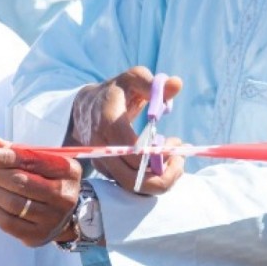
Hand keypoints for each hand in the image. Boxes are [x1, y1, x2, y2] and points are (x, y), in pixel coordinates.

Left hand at [0, 139, 81, 246]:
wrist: (63, 217)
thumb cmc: (48, 182)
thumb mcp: (41, 162)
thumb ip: (18, 151)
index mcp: (67, 170)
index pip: (30, 160)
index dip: (3, 156)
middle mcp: (64, 195)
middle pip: (19, 182)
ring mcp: (52, 219)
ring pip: (11, 203)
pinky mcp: (38, 236)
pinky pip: (7, 223)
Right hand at [67, 67, 184, 194]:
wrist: (86, 106)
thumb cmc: (116, 91)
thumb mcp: (133, 79)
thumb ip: (154, 84)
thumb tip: (176, 84)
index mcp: (108, 122)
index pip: (132, 151)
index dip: (158, 155)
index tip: (175, 142)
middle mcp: (101, 147)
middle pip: (133, 179)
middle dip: (164, 175)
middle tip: (180, 158)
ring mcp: (102, 162)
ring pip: (134, 187)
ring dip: (161, 178)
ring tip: (174, 159)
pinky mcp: (107, 171)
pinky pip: (131, 185)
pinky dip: (151, 178)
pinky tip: (162, 161)